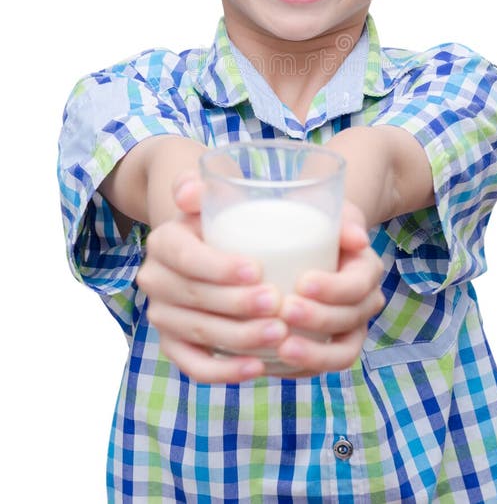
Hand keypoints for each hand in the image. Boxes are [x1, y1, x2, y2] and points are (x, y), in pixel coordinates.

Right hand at [137, 172, 289, 383]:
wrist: (207, 247)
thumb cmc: (222, 220)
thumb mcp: (214, 197)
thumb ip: (202, 187)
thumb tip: (191, 190)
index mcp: (163, 241)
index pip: (185, 256)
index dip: (218, 267)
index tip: (258, 270)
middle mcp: (155, 280)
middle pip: (194, 298)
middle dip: (237, 305)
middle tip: (277, 304)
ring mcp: (162, 315)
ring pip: (197, 333)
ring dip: (239, 338)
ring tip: (279, 334)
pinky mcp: (174, 345)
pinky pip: (194, 365)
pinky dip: (224, 372)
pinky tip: (257, 368)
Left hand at [273, 201, 384, 375]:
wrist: (313, 243)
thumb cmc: (319, 226)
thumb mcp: (333, 214)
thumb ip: (345, 220)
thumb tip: (357, 237)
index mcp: (367, 273)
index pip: (357, 287)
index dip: (334, 289)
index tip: (302, 282)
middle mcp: (365, 305)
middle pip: (348, 321)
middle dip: (318, 320)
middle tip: (284, 311)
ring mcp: (349, 331)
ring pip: (340, 354)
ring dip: (312, 355)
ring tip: (280, 348)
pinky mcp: (328, 349)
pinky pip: (318, 368)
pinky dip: (297, 370)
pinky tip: (270, 365)